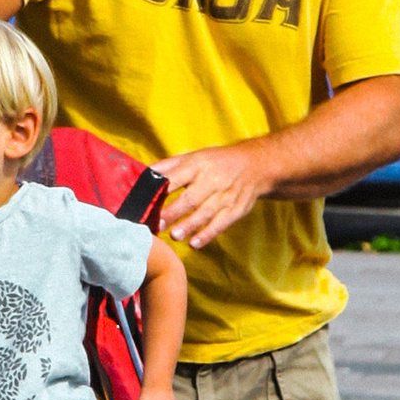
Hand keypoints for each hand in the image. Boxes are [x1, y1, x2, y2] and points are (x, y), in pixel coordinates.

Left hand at [155, 142, 270, 249]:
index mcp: (198, 165)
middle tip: (158, 224)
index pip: (177, 177)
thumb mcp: (195, 156)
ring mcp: (225, 196)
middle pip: (191, 198)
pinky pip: (221, 224)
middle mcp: (212, 180)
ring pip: (206, 213)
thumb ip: (168, 166)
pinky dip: (208, 234)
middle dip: (174, 212)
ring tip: (175, 236)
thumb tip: (143, 173)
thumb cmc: (218, 162)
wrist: (256, 166)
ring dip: (190, 225)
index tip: (147, 201)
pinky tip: (194, 243)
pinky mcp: (236, 210)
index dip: (162, 189)